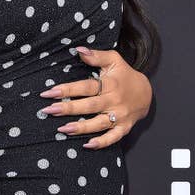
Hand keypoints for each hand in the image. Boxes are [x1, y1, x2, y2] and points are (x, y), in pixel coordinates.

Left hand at [38, 47, 152, 149]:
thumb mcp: (114, 60)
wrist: (147, 93)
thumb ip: (96, 56)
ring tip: (62, 130)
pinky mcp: (124, 128)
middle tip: (48, 110)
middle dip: (68, 109)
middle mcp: (114, 101)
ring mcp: (120, 116)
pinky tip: (87, 145)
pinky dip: (102, 142)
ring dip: (81, 127)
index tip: (49, 92)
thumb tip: (78, 50)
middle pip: (89, 106)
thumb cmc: (125, 75)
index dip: (68, 90)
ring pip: (99, 123)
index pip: (87, 87)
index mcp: (110, 84)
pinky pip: (113, 137)